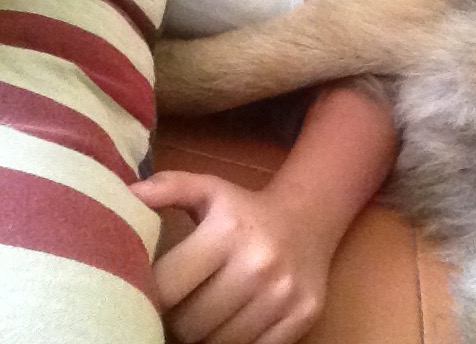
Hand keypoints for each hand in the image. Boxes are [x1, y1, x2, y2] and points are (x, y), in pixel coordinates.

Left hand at [130, 171, 329, 343]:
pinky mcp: (303, 315)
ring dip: (204, 336)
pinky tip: (231, 322)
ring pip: (218, 343)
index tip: (149, 291)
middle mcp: (258, 264)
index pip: (166, 289)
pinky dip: (235, 343)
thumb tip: (127, 193)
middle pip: (189, 324)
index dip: (150, 296)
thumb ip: (168, 187)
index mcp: (227, 231)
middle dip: (175, 320)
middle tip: (177, 308)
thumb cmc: (245, 210)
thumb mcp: (208, 190)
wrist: (308, 219)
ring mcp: (283, 294)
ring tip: (203, 314)